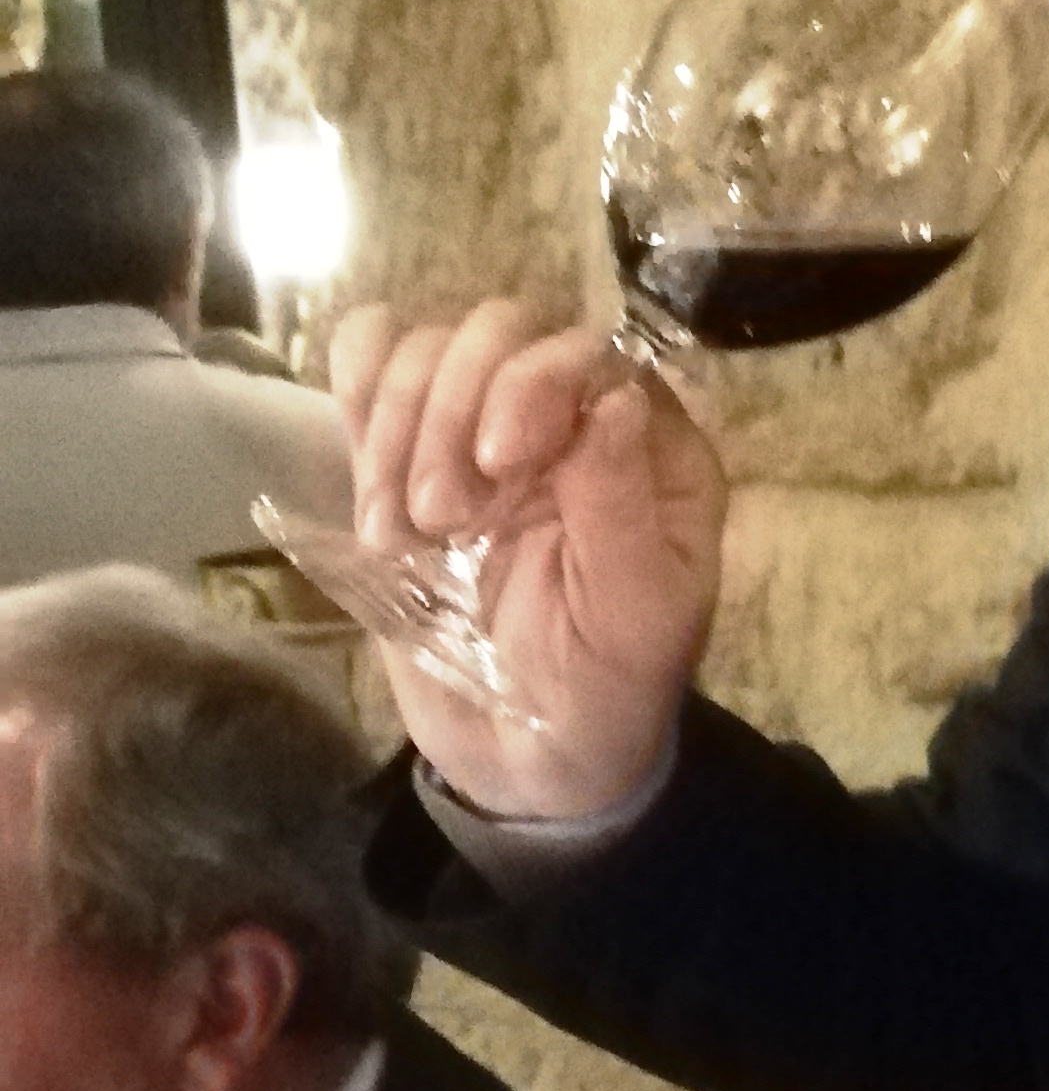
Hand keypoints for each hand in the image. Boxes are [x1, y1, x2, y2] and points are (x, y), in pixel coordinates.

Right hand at [328, 297, 725, 819]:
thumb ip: (620, 507)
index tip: (496, 460)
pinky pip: (370, 370)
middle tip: (443, 517)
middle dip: (452, 409)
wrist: (526, 761)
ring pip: (425, 347)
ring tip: (404, 538)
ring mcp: (484, 429)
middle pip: (498, 330)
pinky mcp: (409, 453)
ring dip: (398, 431)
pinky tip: (370, 498)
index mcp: (650, 452)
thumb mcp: (633, 618)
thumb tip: (617, 395)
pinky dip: (356, 409)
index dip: (533, 379)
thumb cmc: (604, 693)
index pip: (591, 350)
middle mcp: (571, 420)